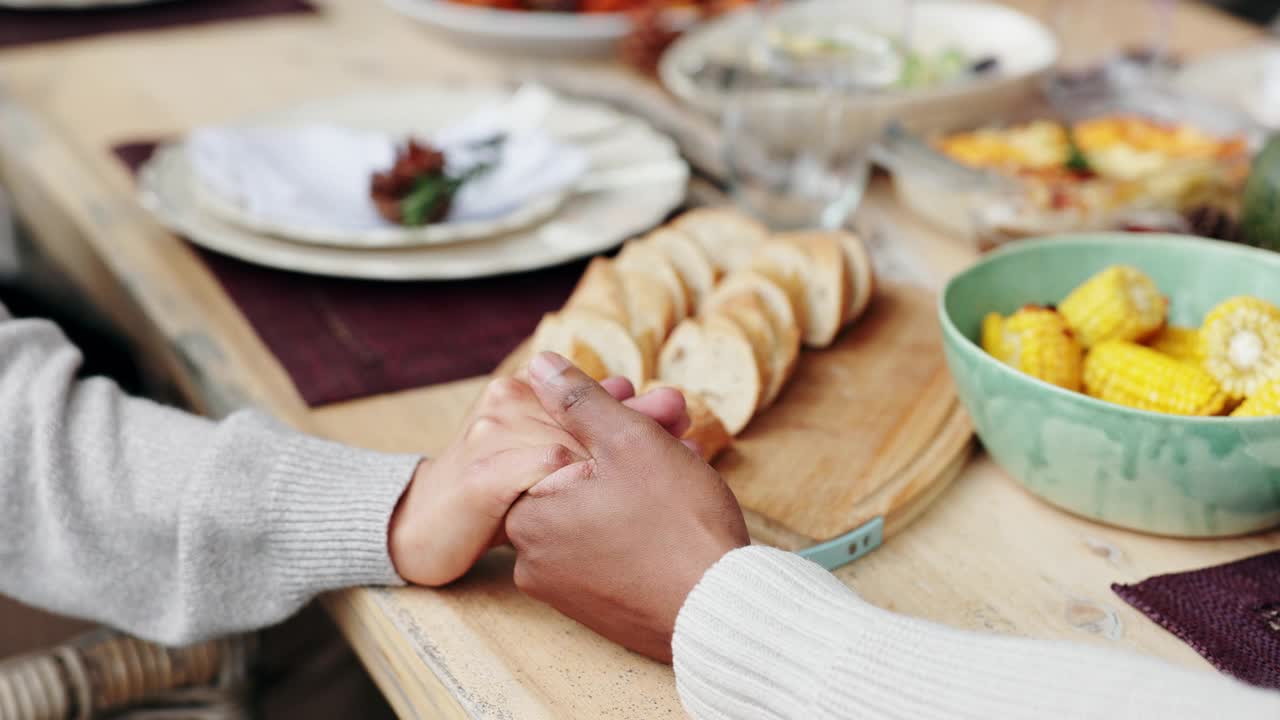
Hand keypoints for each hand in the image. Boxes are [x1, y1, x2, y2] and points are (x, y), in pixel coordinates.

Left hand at [390, 374, 689, 586]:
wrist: (722, 613)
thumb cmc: (677, 526)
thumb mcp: (628, 442)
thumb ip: (578, 399)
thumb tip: (538, 365)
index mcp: (525, 511)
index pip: (544, 438)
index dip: (593, 407)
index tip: (633, 395)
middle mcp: (532, 554)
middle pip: (572, 469)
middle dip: (625, 434)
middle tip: (672, 415)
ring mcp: (563, 583)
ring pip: (594, 501)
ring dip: (637, 467)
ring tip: (685, 448)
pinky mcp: (596, 601)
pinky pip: (607, 538)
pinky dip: (636, 509)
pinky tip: (677, 486)